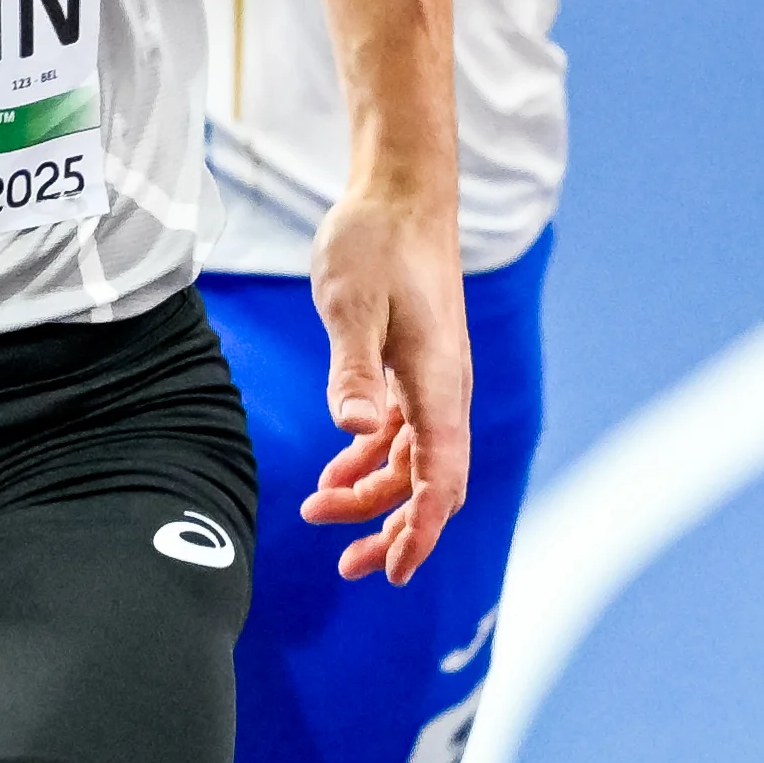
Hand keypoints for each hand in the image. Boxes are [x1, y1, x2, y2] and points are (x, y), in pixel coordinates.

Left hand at [302, 190, 471, 583]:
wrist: (399, 193)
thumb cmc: (376, 242)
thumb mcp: (351, 304)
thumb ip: (352, 370)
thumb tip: (353, 433)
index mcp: (438, 383)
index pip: (441, 479)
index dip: (420, 531)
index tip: (391, 570)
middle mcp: (445, 390)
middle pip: (432, 483)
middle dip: (394, 530)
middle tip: (349, 566)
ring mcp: (431, 380)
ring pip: (412, 462)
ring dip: (372, 495)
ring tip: (319, 511)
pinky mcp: (413, 368)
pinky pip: (401, 434)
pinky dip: (370, 460)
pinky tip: (336, 470)